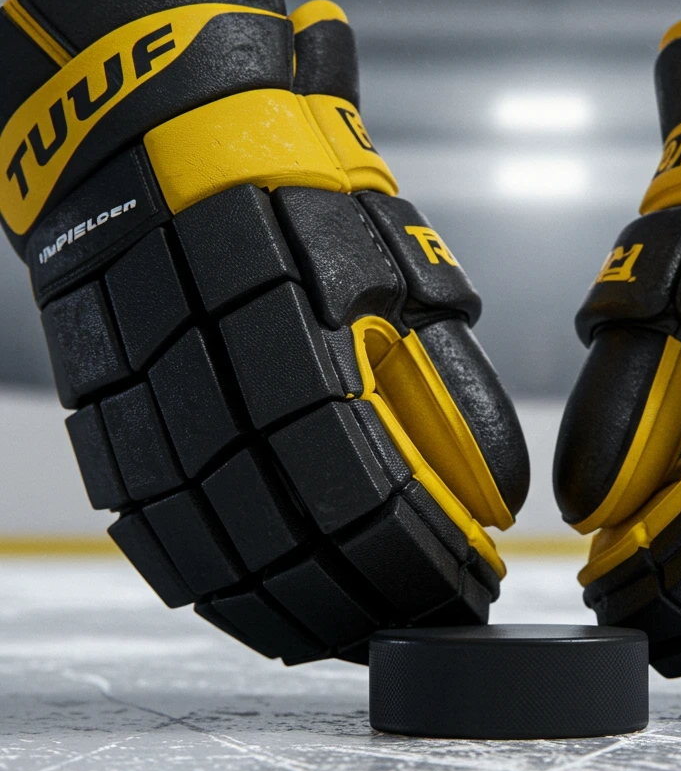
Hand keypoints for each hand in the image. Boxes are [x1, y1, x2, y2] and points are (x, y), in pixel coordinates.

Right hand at [1, 0, 527, 663]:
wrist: (145, 133)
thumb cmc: (288, 192)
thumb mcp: (393, 268)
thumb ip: (442, 387)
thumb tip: (487, 497)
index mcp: (296, 349)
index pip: (371, 494)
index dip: (424, 557)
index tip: (471, 587)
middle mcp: (214, 393)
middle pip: (294, 542)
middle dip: (371, 600)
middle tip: (429, 623)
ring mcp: (145, 411)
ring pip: (222, 555)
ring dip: (296, 611)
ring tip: (356, 636)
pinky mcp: (103, 420)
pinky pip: (154, 531)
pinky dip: (215, 585)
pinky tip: (259, 611)